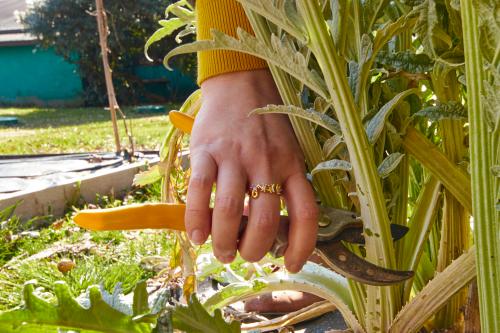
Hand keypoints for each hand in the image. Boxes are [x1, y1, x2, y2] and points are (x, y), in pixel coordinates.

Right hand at [185, 69, 317, 272]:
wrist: (241, 84)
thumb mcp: (287, 151)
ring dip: (223, 241)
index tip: (290, 265)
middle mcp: (267, 162)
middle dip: (252, 250)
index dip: (301, 246)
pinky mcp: (206, 150)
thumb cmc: (265, 125)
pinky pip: (198, 191)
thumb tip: (266, 230)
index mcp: (293, 165)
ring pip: (229, 211)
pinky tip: (196, 235)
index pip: (305, 214)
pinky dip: (195, 220)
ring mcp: (235, 156)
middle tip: (243, 255)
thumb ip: (283, 185)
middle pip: (263, 220)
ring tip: (220, 250)